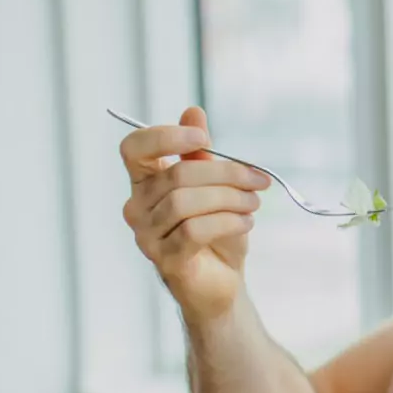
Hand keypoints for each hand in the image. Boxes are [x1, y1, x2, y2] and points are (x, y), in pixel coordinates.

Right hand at [119, 106, 269, 322]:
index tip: (205, 140)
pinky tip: (246, 223)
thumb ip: (200, 153)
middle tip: (257, 180)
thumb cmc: (215, 231)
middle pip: (177, 174)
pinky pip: (195, 230)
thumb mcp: (213, 187)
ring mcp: (146, 235)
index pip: (134, 148)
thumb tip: (193, 111)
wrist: (222, 282)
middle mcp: (136, 207)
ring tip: (253, 204)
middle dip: (226, 173)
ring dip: (230, 198)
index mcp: (144, 182)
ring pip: (186, 202)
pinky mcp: (166, 259)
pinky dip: (227, 221)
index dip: (166, 136)